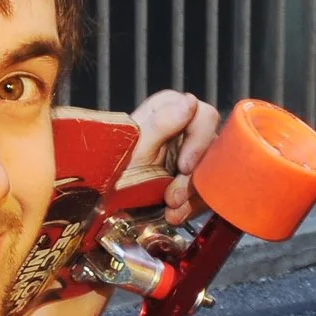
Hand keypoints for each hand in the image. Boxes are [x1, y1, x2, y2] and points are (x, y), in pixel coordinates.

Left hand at [126, 90, 221, 225]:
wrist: (103, 199)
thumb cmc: (113, 168)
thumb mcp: (134, 148)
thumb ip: (161, 123)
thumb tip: (190, 101)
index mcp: (169, 109)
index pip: (204, 116)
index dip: (198, 142)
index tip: (184, 166)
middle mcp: (184, 128)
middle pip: (211, 149)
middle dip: (192, 180)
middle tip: (172, 197)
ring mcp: (191, 153)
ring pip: (211, 174)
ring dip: (192, 197)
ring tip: (171, 209)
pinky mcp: (192, 177)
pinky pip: (206, 192)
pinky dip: (192, 206)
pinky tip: (175, 213)